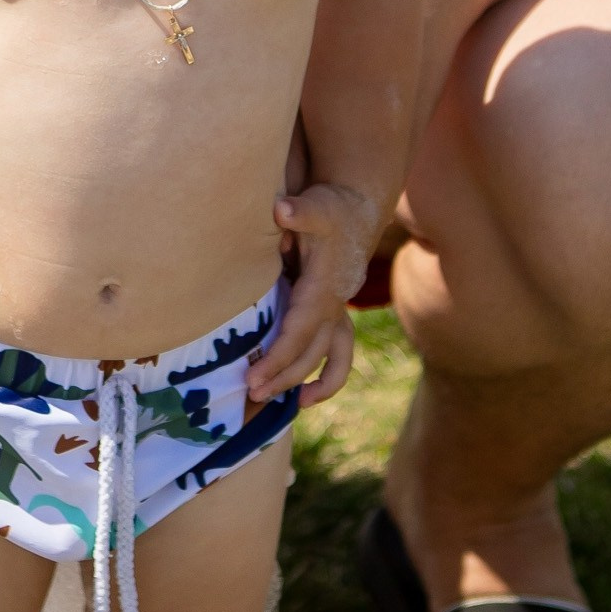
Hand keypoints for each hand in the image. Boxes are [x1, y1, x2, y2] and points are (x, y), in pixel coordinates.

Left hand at [246, 181, 382, 408]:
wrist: (358, 209)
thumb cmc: (332, 209)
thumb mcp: (316, 205)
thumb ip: (299, 211)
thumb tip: (282, 209)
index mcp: (323, 289)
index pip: (298, 331)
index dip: (276, 357)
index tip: (254, 377)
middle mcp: (334, 306)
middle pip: (310, 351)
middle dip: (283, 376)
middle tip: (251, 394)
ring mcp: (338, 312)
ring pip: (329, 357)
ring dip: (309, 382)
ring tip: (290, 405)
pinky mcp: (335, 313)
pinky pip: (337, 353)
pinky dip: (327, 376)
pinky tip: (308, 394)